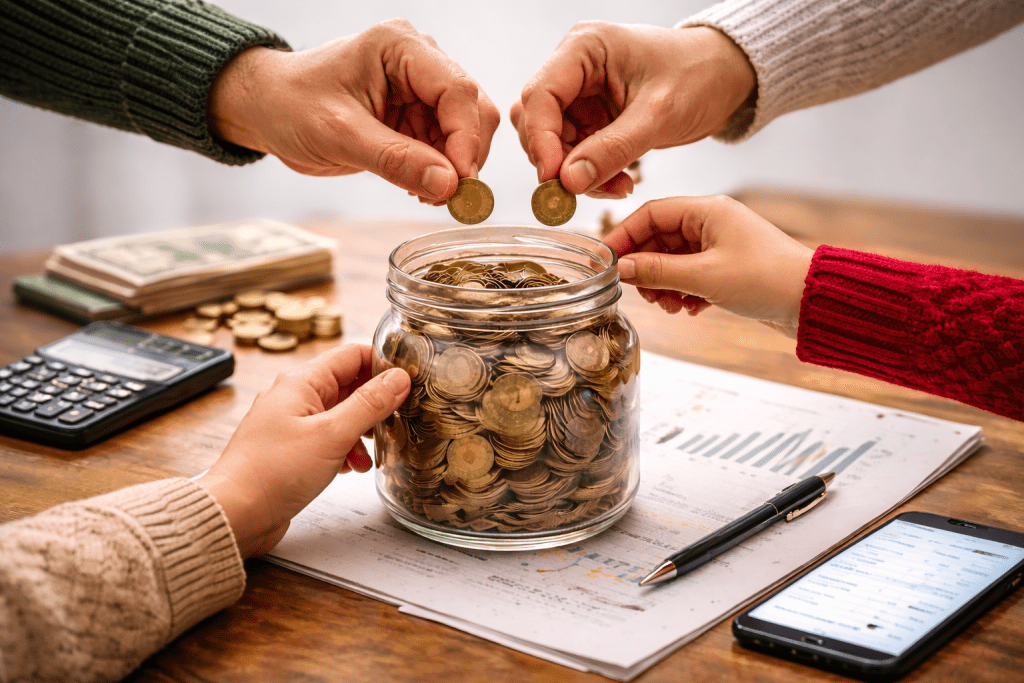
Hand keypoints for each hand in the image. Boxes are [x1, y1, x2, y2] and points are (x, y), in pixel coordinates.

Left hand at [197, 344, 409, 557]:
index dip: (381, 364)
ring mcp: (291, 423)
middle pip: (347, 385)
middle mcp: (294, 397)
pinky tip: (350, 468)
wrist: (236, 514)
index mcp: (301, 382)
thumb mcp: (333, 435)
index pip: (351, 355)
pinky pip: (327, 438)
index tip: (407, 379)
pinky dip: (344, 449)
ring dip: (360, 431)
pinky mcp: (290, 449)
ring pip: (339, 414)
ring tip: (371, 453)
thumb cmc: (273, 473)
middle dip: (374, 404)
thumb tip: (398, 378)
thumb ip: (369, 404)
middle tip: (396, 420)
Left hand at [207, 19, 500, 203]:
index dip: (466, 139)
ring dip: (454, 169)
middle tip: (447, 198)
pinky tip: (416, 185)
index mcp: (401, 46)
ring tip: (423, 193)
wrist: (267, 108)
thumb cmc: (291, 106)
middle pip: (472, 110)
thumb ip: (396, 160)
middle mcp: (420, 60)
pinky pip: (447, 145)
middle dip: (464, 157)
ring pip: (466, 131)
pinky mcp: (417, 114)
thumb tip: (450, 186)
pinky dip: (441, 171)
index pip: (458, 90)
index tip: (460, 184)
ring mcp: (421, 87)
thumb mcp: (339, 135)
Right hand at [511, 23, 754, 197]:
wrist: (724, 78)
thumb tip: (568, 182)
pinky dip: (590, 174)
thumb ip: (612, 149)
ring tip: (618, 186)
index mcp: (584, 48)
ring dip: (575, 174)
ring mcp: (580, 95)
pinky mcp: (590, 118)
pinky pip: (574, 154)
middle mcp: (573, 68)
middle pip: (537, 122)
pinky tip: (619, 182)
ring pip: (552, 144)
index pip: (540, 95)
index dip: (540, 140)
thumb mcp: (657, 115)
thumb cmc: (698, 76)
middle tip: (585, 190)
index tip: (554, 179)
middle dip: (559, 161)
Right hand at [604, 196, 813, 337]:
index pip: (650, 214)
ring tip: (670, 306)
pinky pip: (691, 275)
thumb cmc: (766, 279)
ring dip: (664, 285)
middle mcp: (712, 222)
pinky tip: (690, 310)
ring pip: (673, 261)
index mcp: (707, 210)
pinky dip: (684, 293)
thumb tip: (620, 268)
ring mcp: (720, 245)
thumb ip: (657, 271)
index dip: (624, 237)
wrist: (812, 302)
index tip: (607, 262)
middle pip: (659, 239)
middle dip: (646, 269)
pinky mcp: (727, 267)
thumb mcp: (703, 276)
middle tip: (642, 294)